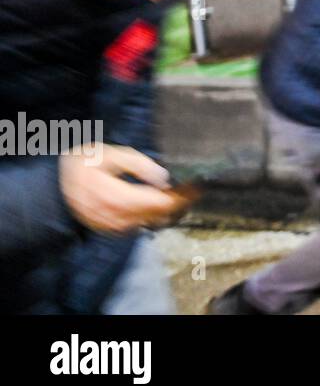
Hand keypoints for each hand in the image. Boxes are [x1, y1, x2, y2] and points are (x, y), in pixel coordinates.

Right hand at [59, 145, 196, 234]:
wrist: (54, 189)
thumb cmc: (82, 166)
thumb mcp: (110, 156)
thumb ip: (139, 165)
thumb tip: (165, 177)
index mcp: (119, 198)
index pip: (162, 203)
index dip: (183, 196)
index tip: (198, 185)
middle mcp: (119, 218)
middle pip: (162, 215)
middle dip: (181, 202)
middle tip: (194, 187)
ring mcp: (116, 227)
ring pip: (153, 222)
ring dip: (170, 210)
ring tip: (182, 193)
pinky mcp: (114, 229)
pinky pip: (142, 225)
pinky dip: (155, 215)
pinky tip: (162, 202)